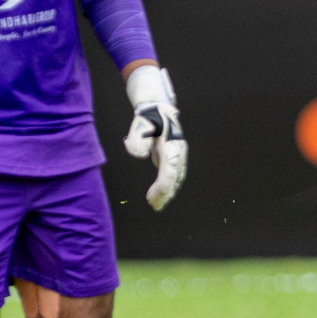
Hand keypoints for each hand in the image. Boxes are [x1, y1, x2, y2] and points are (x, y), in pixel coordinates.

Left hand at [123, 66, 186, 210]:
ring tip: (156, 205)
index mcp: (172, 146)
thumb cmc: (149, 118)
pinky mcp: (173, 159)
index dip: (162, 187)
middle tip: (153, 206)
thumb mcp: (141, 125)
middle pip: (174, 178)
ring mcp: (178, 156)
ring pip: (176, 179)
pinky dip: (168, 187)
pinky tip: (159, 196)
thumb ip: (138, 140)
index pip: (169, 171)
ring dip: (167, 193)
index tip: (152, 197)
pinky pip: (173, 176)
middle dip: (165, 194)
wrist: (158, 111)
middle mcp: (178, 153)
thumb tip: (140, 156)